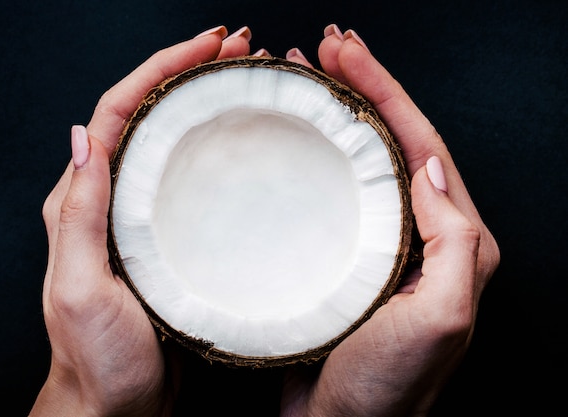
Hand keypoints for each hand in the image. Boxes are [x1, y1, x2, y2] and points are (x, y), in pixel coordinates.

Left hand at [30, 26, 251, 416]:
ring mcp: (141, 217)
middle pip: (149, 115)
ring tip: (248, 82)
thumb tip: (84, 137)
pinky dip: (214, 151)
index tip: (207, 46)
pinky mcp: (167, 238)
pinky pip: (188, 180)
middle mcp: (110, 199)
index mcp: (82, 200)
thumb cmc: (98, 356)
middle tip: (240, 51)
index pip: (118, 112)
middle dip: (190, 73)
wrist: (114, 403)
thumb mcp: (79, 286)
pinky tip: (243, 147)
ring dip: (205, 104)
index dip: (161, 69)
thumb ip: (79, 214)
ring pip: (172, 142)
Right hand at [279, 25, 499, 416]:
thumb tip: (427, 167)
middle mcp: (423, 235)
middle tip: (324, 50)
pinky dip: (318, 158)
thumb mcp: (440, 318)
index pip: (421, 145)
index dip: (384, 93)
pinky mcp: (348, 255)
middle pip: (392, 142)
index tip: (346, 54)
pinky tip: (296, 141)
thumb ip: (452, 239)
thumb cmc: (387, 387)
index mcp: (455, 240)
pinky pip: (336, 193)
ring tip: (305, 80)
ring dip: (337, 116)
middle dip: (361, 89)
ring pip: (362, 161)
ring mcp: (382, 243)